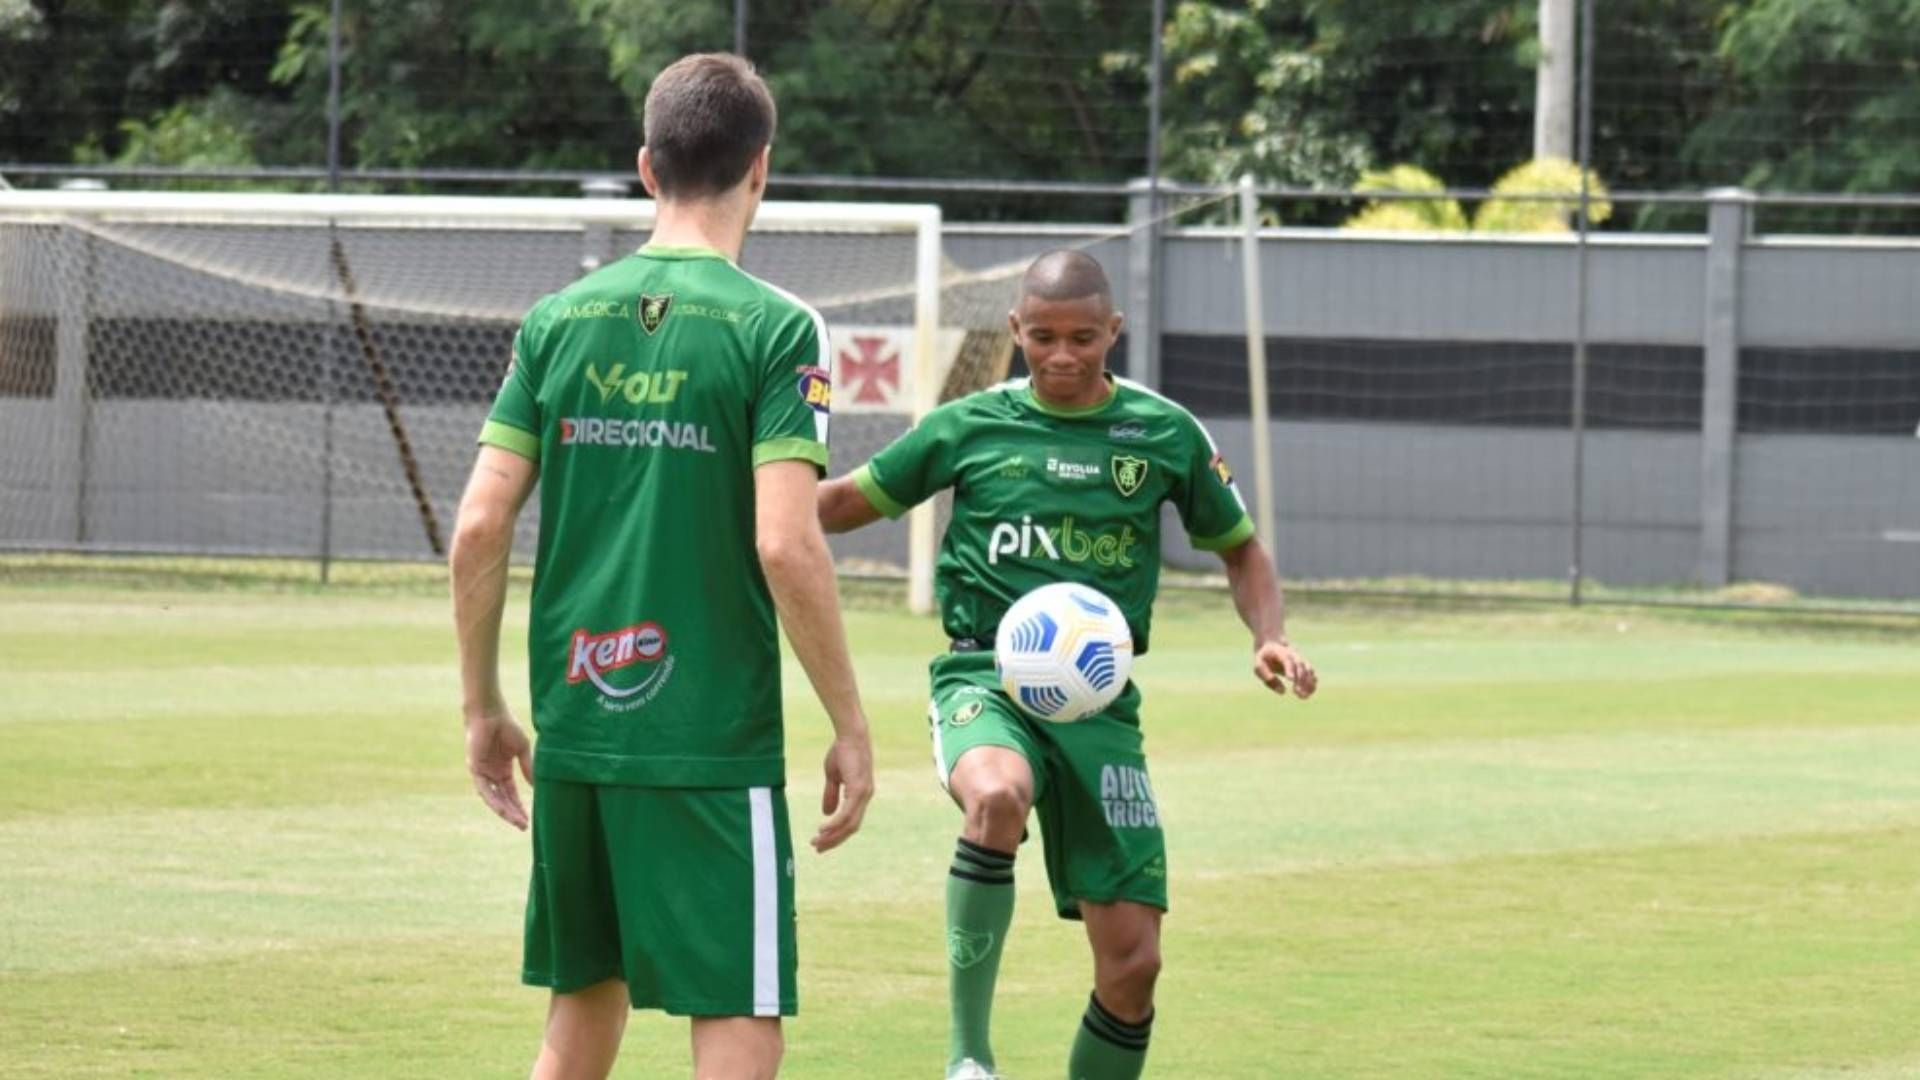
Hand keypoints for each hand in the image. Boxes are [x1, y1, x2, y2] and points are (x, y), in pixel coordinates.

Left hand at [466, 708, 532, 829]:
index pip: (511, 794)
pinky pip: (484, 790)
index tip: (528, 819)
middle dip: (513, 813)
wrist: (491, 713)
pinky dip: (494, 800)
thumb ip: (528, 768)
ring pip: (494, 798)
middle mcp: (492, 775)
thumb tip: (536, 786)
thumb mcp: (522, 750)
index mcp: (503, 770)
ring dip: (505, 811)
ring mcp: (483, 773)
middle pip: (503, 800)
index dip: (520, 806)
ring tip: (517, 821)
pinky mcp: (475, 770)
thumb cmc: (506, 727)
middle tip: (524, 826)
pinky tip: (503, 810)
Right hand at [813, 732, 873, 852]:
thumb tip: (826, 813)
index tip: (821, 842)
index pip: (851, 821)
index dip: (837, 834)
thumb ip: (832, 794)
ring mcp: (864, 794)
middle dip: (834, 840)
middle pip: (851, 827)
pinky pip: (846, 813)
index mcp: (860, 795)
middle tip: (818, 848)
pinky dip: (835, 824)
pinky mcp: (858, 790)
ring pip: (849, 824)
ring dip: (832, 835)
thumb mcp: (834, 776)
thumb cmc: (842, 751)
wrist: (850, 735)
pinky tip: (822, 829)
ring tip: (817, 842)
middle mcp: (865, 798)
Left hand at [1254, 639, 1316, 699]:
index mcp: (1280, 652)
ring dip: (1308, 683)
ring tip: (1303, 697)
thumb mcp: (1259, 666)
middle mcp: (1294, 655)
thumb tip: (1282, 691)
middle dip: (1300, 679)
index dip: (1290, 668)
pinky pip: (1312, 675)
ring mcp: (1301, 660)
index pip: (1287, 659)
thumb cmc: (1264, 658)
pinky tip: (1307, 694)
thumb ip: (1267, 677)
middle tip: (1296, 692)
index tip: (1290, 679)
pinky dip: (1312, 684)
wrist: (1273, 646)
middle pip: (1300, 665)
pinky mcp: (1305, 667)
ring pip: (1309, 670)